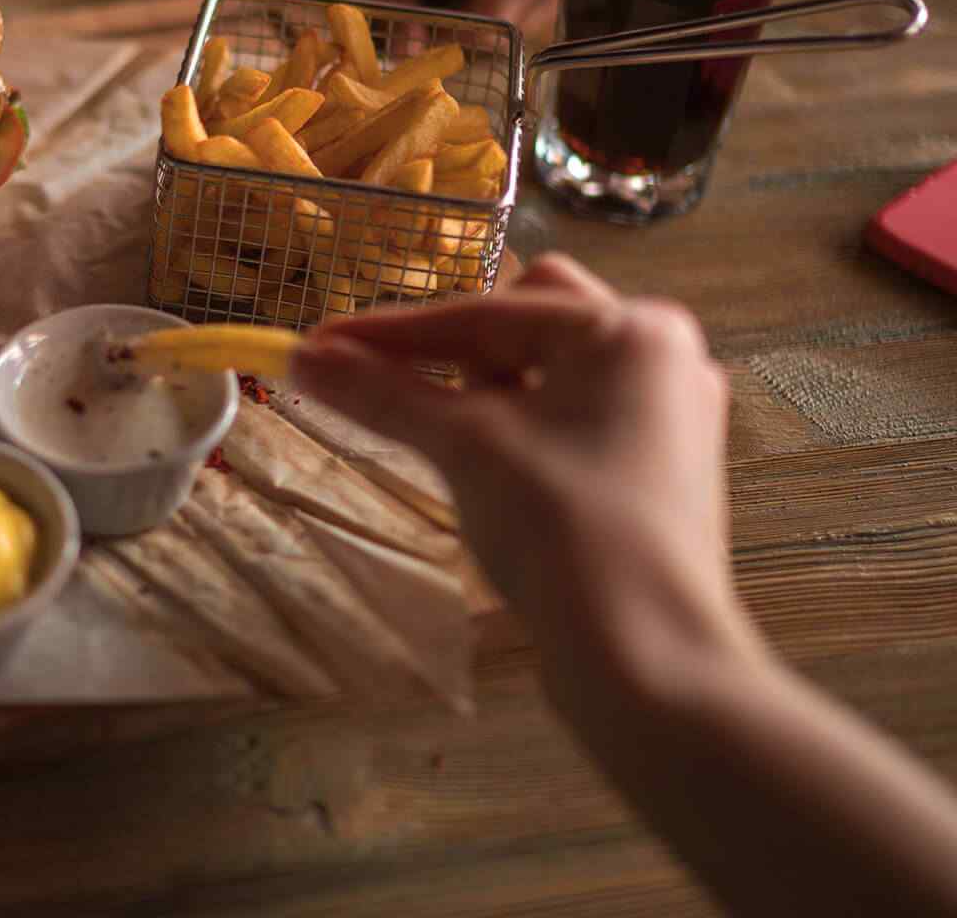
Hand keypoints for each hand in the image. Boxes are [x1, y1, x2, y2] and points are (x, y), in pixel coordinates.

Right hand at [290, 255, 748, 692]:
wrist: (644, 657)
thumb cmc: (566, 531)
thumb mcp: (464, 448)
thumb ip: (383, 393)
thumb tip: (304, 359)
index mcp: (629, 330)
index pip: (483, 311)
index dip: (390, 334)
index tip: (318, 345)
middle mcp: (661, 359)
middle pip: (526, 322)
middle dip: (455, 353)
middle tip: (405, 392)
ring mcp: (665, 418)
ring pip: (549, 374)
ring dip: (486, 396)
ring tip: (457, 448)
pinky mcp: (656, 473)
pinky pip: (570, 422)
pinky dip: (520, 433)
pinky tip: (494, 475)